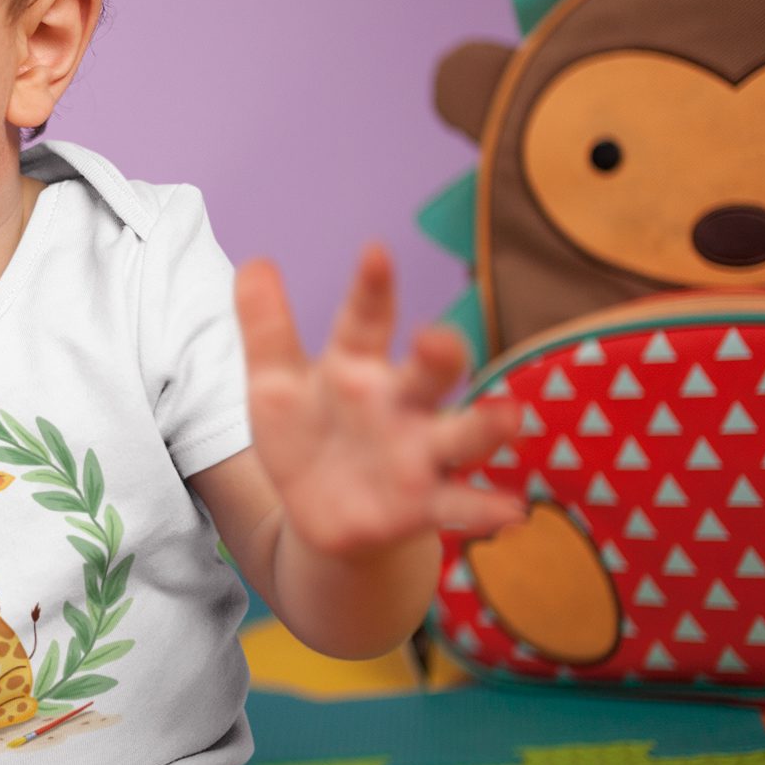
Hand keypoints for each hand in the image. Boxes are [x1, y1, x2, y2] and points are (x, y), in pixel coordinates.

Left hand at [234, 245, 521, 556]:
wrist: (321, 512)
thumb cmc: (305, 433)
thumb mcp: (273, 384)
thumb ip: (265, 327)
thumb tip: (253, 263)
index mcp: (356, 364)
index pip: (365, 319)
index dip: (371, 287)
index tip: (374, 252)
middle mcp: (399, 401)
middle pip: (427, 370)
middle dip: (439, 353)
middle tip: (436, 339)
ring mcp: (418, 451)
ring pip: (460, 433)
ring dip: (486, 425)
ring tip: (509, 416)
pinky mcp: (425, 504)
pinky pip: (459, 504)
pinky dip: (486, 507)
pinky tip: (511, 511)